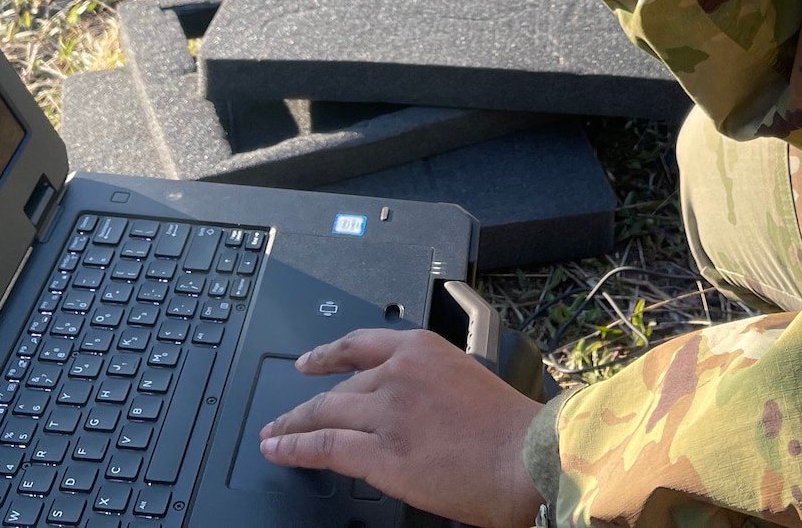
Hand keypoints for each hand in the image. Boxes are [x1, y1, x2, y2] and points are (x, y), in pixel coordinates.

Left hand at [258, 328, 545, 527]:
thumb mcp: (466, 382)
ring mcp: (385, 413)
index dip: (326, 355)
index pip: (360, 343)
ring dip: (291, 425)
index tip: (308, 362)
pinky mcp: (379, 453)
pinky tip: (278, 450)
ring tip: (272, 436)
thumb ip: (429, 386)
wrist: (529, 458)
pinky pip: (322, 447)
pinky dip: (294, 448)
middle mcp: (397, 374)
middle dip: (307, 404)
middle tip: (285, 415)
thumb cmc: (513, 430)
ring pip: (323, 414)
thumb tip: (405, 408)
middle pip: (338, 388)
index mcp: (422, 350)